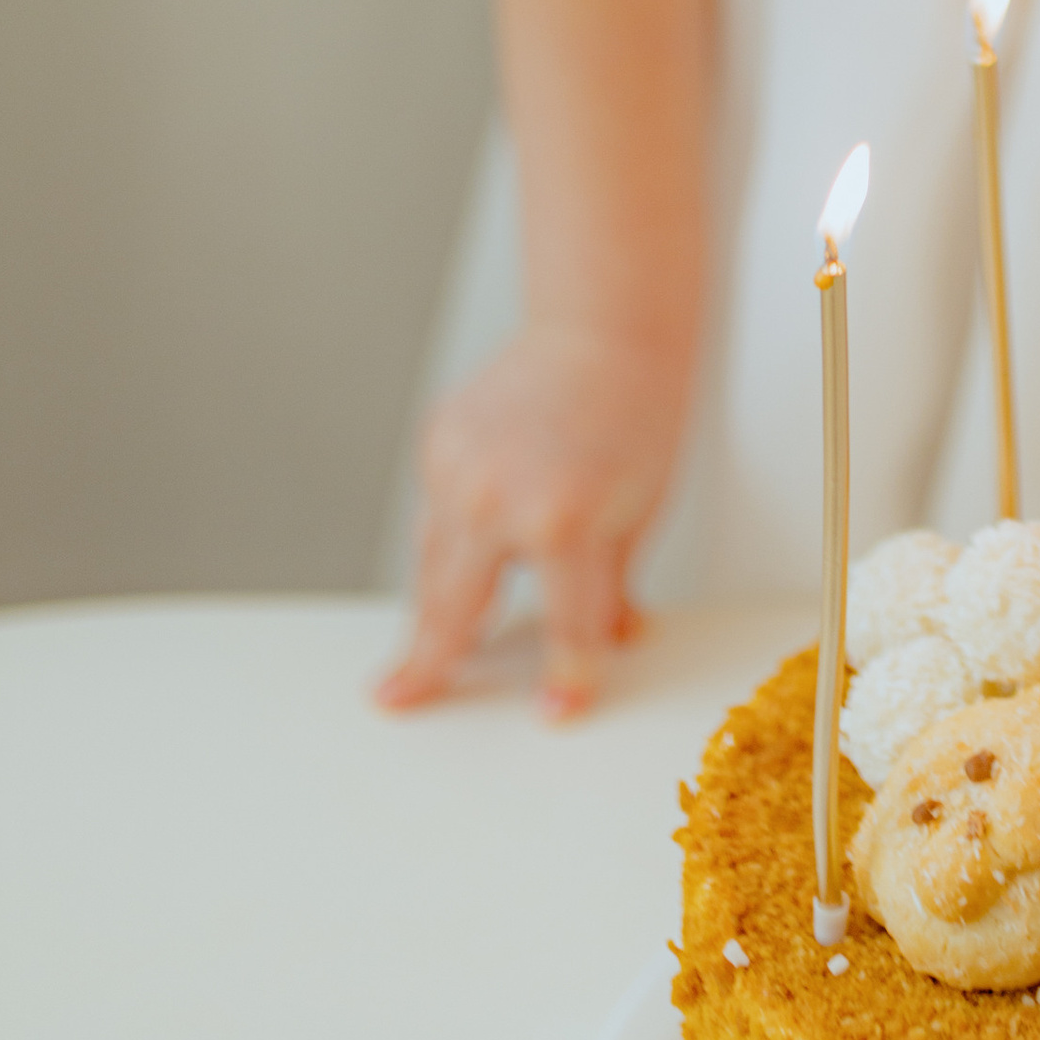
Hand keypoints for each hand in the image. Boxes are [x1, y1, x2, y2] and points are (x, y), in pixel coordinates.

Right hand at [374, 324, 689, 722]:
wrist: (605, 326)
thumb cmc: (637, 410)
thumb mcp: (642, 508)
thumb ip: (612, 582)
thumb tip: (611, 640)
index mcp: (564, 521)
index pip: (566, 623)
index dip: (566, 675)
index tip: (553, 712)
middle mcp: (498, 498)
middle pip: (456, 605)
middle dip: (428, 659)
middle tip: (396, 697)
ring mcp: (458, 467)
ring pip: (432, 560)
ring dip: (432, 604)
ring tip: (420, 653)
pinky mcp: (438, 442)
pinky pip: (438, 510)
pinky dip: (451, 535)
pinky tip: (473, 541)